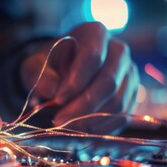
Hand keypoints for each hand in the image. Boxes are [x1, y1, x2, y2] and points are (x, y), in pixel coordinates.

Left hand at [20, 22, 138, 133]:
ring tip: (68, 128)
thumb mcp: (35, 66)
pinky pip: (122, 116)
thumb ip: (39, 76)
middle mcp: (119, 51)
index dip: (75, 82)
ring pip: (118, 102)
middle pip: (109, 82)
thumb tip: (54, 93)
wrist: (64, 72)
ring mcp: (129, 74)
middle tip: (60, 121)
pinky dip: (102, 128)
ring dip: (92, 120)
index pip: (92, 57)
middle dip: (83, 107)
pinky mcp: (131, 96)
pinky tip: (82, 132)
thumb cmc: (49, 66)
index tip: (57, 101)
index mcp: (96, 34)